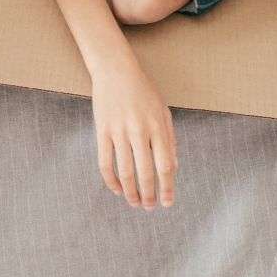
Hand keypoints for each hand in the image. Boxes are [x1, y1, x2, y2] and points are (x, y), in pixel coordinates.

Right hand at [92, 57, 177, 209]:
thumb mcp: (163, 111)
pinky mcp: (102, 130)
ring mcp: (119, 131)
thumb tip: (173, 168)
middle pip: (146, 172)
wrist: (115, 69)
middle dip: (149, 195)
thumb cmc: (142, 90)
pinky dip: (111, 180)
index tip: (167, 202)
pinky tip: (117, 189)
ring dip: (131, 192)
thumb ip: (170, 139)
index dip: (167, 188)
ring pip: (125, 171)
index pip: (165, 166)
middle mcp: (139, 131)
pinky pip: (105, 161)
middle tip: (149, 207)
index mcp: (158, 127)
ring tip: (134, 203)